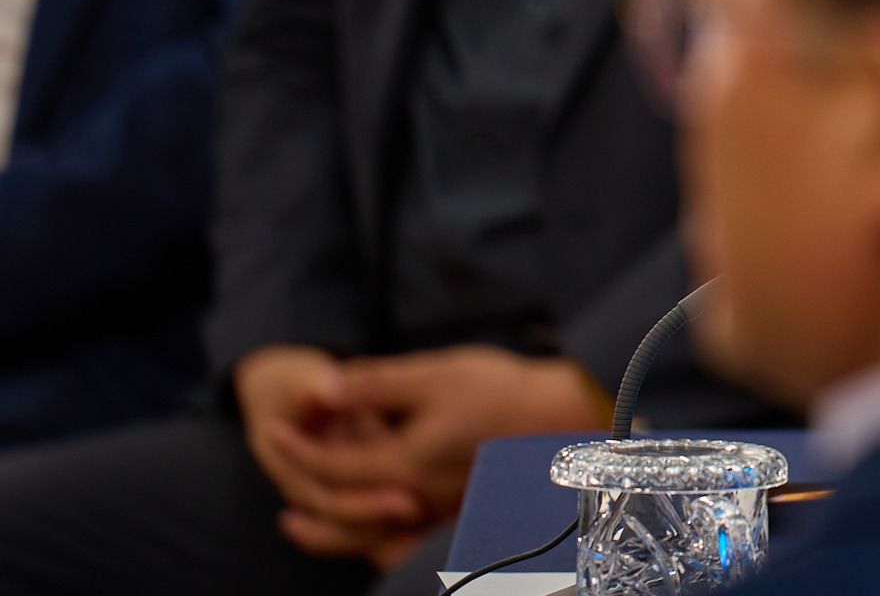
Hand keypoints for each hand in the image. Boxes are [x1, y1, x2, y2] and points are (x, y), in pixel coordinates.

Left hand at [268, 348, 608, 559]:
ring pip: (365, 535)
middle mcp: (414, 498)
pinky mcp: (455, 515)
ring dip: (325, 529)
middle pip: (338, 511)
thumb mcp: (435, 374)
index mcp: (403, 463)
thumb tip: (321, 387)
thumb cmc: (505, 391)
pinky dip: (371, 542)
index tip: (272, 425)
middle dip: (300, 489)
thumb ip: (375, 383)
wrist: (567, 418)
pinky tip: (366, 529)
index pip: (330, 464)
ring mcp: (436, 513)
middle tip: (274, 473)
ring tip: (298, 520)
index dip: (295, 445)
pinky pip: (399, 545)